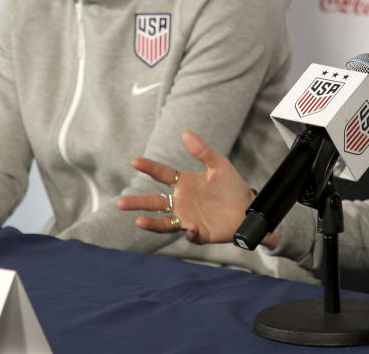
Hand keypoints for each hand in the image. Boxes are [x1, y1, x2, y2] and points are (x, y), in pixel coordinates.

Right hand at [116, 130, 254, 244]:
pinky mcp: (200, 233)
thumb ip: (202, 151)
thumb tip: (185, 133)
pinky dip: (190, 233)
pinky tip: (191, 228)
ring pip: (164, 222)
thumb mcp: (219, 165)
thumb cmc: (231, 187)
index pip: (162, 175)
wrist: (248, 209)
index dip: (150, 168)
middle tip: (121, 203)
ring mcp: (188, 218)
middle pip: (155, 202)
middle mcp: (181, 202)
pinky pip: (192, 235)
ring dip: (152, 223)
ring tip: (138, 221)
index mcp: (184, 183)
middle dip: (138, 203)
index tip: (135, 161)